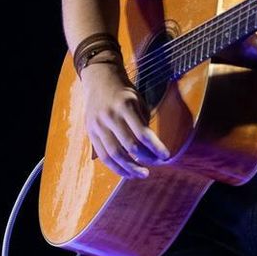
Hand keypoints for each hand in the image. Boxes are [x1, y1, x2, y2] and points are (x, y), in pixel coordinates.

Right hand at [81, 62, 171, 178]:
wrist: (99, 80)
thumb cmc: (124, 93)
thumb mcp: (137, 101)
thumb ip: (142, 123)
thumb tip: (152, 149)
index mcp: (125, 106)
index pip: (142, 133)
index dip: (155, 147)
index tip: (165, 156)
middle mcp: (110, 116)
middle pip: (129, 146)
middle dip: (145, 159)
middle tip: (156, 164)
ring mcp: (98, 126)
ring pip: (114, 154)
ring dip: (130, 168)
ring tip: (143, 174)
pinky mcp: (91, 133)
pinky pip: (103, 155)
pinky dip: (116, 167)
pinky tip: (127, 172)